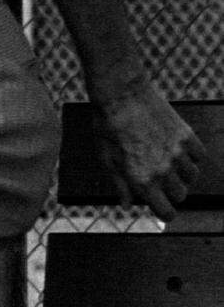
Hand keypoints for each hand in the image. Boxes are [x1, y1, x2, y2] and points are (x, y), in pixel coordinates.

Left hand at [91, 83, 205, 221]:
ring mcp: (177, 152)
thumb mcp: (106, 160)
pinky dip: (191, 156)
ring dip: (182, 174)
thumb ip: (120, 185)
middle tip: (160, 181)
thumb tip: (127, 205)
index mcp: (142, 180)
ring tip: (167, 162)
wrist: (121, 95)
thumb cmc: (107, 127)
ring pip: (192, 176)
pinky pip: (199, 156)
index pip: (167, 212)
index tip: (161, 206)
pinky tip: (177, 150)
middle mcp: (163, 170)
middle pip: (181, 196)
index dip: (164, 212)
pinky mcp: (186, 135)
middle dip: (171, 193)